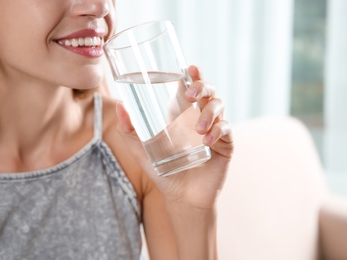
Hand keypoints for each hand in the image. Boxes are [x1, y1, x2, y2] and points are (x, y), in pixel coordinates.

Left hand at [116, 65, 233, 209]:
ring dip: (209, 112)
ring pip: (219, 106)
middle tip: (190, 96)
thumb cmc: (163, 170)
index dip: (193, 75)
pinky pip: (226, 129)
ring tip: (197, 128)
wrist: (181, 197)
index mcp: (182, 115)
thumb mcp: (141, 150)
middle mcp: (199, 117)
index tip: (189, 67)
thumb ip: (129, 130)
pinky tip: (207, 140)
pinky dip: (218, 131)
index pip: (190, 88)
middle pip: (208, 91)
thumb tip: (120, 105)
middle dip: (203, 87)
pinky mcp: (225, 144)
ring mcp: (214, 129)